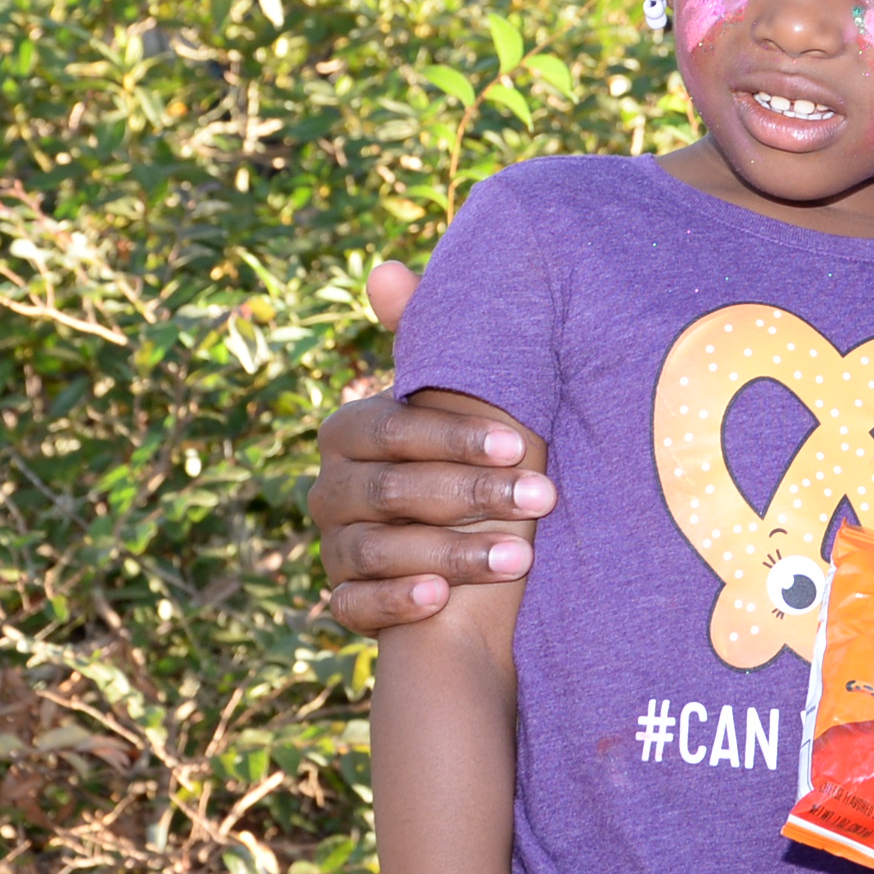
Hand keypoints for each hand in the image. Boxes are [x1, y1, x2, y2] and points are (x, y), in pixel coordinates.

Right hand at [315, 261, 556, 632]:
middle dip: (474, 494)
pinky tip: (437, 597)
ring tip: (520, 556)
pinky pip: (354, 605)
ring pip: (381, 549)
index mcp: (352, 428)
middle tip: (543, 499)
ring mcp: (333, 545)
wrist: (474, 549)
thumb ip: (425, 338)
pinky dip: (395, 600)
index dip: (459, 438)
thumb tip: (383, 268)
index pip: (398, 430)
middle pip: (394, 490)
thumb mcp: (457, 399)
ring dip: (454, 551)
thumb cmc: (472, 457)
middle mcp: (330, 485)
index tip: (523, 445)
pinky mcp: (342, 599)